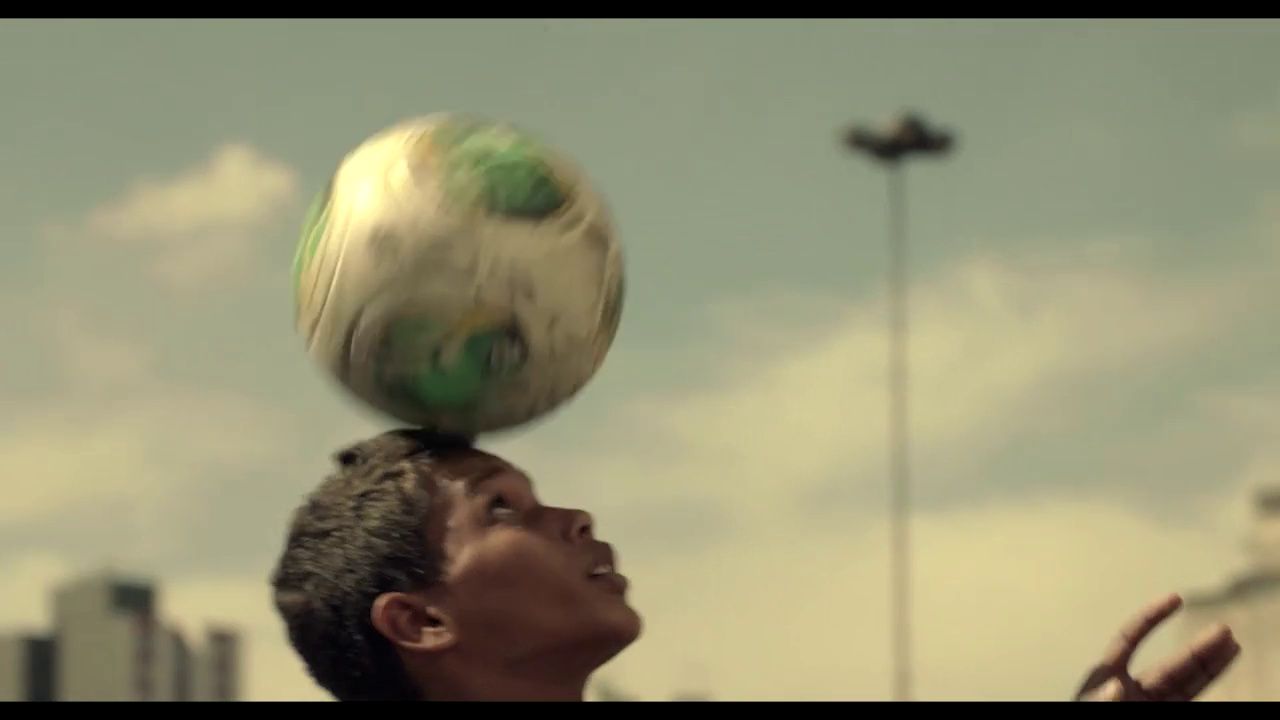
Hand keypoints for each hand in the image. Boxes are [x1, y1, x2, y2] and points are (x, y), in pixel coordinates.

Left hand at [1075, 593, 1239, 700]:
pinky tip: (1222, 677)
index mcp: (1107, 677)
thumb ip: (1099, 702)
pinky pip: (1189, 703)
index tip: (1176, 599)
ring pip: (1187, 684)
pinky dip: (1207, 691)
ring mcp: (1152, 706)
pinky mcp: (1167, 719)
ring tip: (1232, 647)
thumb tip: (1116, 685)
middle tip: (1224, 631)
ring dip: (1210, 667)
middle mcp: (1134, 691)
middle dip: (1197, 649)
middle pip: (1170, 665)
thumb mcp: (1087, 711)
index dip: (1151, 619)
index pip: (1129, 639)